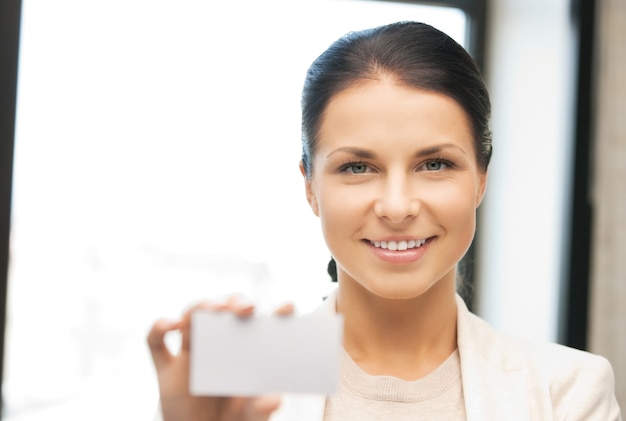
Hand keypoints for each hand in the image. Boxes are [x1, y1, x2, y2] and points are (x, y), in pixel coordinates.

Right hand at [147, 296, 294, 420]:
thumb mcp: (249, 416)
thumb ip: (259, 408)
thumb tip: (274, 399)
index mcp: (246, 351)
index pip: (263, 323)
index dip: (276, 313)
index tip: (288, 307)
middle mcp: (219, 345)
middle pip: (225, 309)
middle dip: (235, 302)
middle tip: (246, 309)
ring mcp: (191, 355)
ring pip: (191, 316)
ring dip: (201, 307)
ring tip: (214, 310)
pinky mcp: (166, 370)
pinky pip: (155, 342)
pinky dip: (159, 327)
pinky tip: (172, 326)